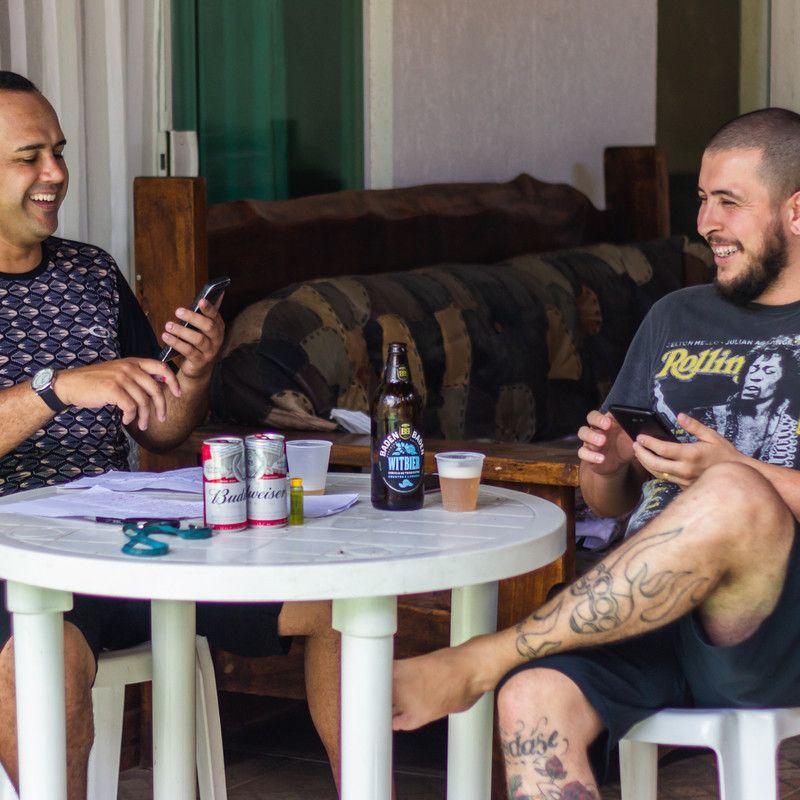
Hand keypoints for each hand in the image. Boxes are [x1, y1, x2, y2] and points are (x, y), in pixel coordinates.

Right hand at [54, 359, 180, 429]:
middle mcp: (129, 367)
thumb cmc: (96, 382)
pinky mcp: (113, 389)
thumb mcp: (119, 373)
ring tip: (140, 425)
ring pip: (143, 401)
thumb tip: (159, 386)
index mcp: (133, 362)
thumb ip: (137, 377)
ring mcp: (121, 377)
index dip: (172, 381)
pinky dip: (131, 417)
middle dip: (161, 406)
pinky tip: (126, 420)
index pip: (161, 367)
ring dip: (143, 417)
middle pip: (155, 389)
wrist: (70, 384)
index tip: (178, 394)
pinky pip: (130, 407)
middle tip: (161, 418)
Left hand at [161, 296, 224, 380]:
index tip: (200, 300)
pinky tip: (166, 337)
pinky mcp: (200, 361)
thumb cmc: (200, 343)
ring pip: (198, 339)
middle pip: (208, 326)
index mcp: (218, 328)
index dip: (209, 308)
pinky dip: (176, 343)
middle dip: (193, 317)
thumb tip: (220, 292)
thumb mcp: (205, 328)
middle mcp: (217, 339)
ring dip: (181, 331)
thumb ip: (209, 312)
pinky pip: (188, 351)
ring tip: (168, 325)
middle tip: (178, 311)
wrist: (199, 368)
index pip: (215, 316)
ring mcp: (210, 351)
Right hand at [577, 409, 635, 474]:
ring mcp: (590, 441)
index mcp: (607, 422)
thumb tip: (643, 426)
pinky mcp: (587, 454)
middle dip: (596, 421)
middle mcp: (596, 428)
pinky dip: (590, 455)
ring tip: (602, 443)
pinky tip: (601, 459)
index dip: (602, 416)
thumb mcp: (632, 438)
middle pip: (590, 419)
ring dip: (591, 437)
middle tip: (607, 427)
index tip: (610, 422)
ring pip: (583, 433)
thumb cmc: (625, 446)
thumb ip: (634, 431)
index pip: (600, 413)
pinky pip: (582, 452)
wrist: (619, 463)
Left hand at [631, 412, 741, 487]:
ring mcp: (683, 480)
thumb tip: (679, 416)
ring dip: (645, 463)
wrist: (738, 476)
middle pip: (654, 464)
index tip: (639, 437)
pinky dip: (656, 471)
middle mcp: (684, 469)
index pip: (662, 449)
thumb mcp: (712, 436)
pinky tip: (653, 464)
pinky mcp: (685, 487)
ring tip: (639, 454)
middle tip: (635, 446)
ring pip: (657, 473)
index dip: (648, 443)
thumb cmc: (725, 454)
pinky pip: (666, 479)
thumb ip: (694, 426)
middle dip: (641, 454)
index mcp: (690, 454)